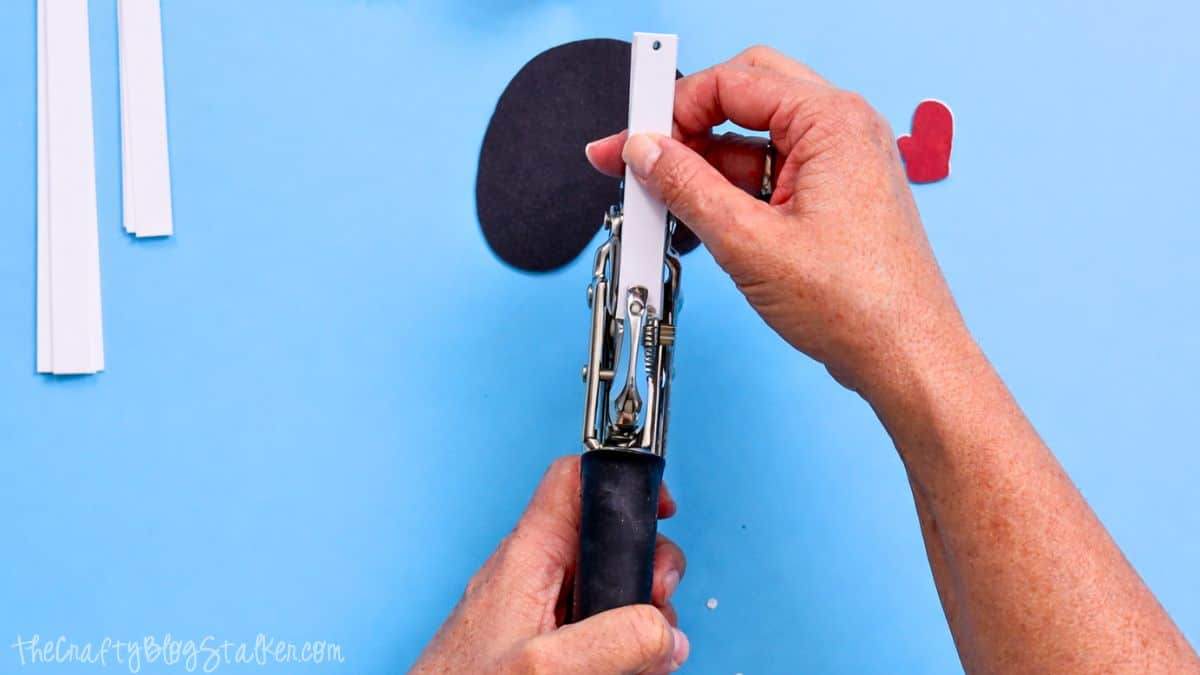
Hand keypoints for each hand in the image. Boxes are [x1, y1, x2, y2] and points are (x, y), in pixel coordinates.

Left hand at [411, 456, 688, 673]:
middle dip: (646, 567)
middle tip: (658, 602)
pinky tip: (629, 670)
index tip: (659, 509)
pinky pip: (598, 628)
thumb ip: (614, 641)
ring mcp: (541, 611)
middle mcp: (535, 575)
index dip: (619, 480)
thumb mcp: (546, 667)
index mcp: (528, 556)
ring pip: (610, 588)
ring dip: (642, 616)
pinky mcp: (544, 643)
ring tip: (645, 654)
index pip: (573, 480)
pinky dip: (623, 646)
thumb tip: (665, 631)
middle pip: (607, 539)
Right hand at [586, 46, 968, 396]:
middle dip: (688, 125)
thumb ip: (687, 187)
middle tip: (644, 155)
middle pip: (744, 96)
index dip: (674, 109)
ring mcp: (839, 165)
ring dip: (705, 163)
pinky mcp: (832, 198)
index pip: (732, 81)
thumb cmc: (860, 305)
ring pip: (753, 138)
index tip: (636, 138)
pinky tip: (697, 217)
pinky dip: (730, 190)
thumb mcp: (749, 242)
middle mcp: (841, 132)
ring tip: (662, 199)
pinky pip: (769, 173)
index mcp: (831, 122)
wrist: (904, 358)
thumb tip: (647, 153)